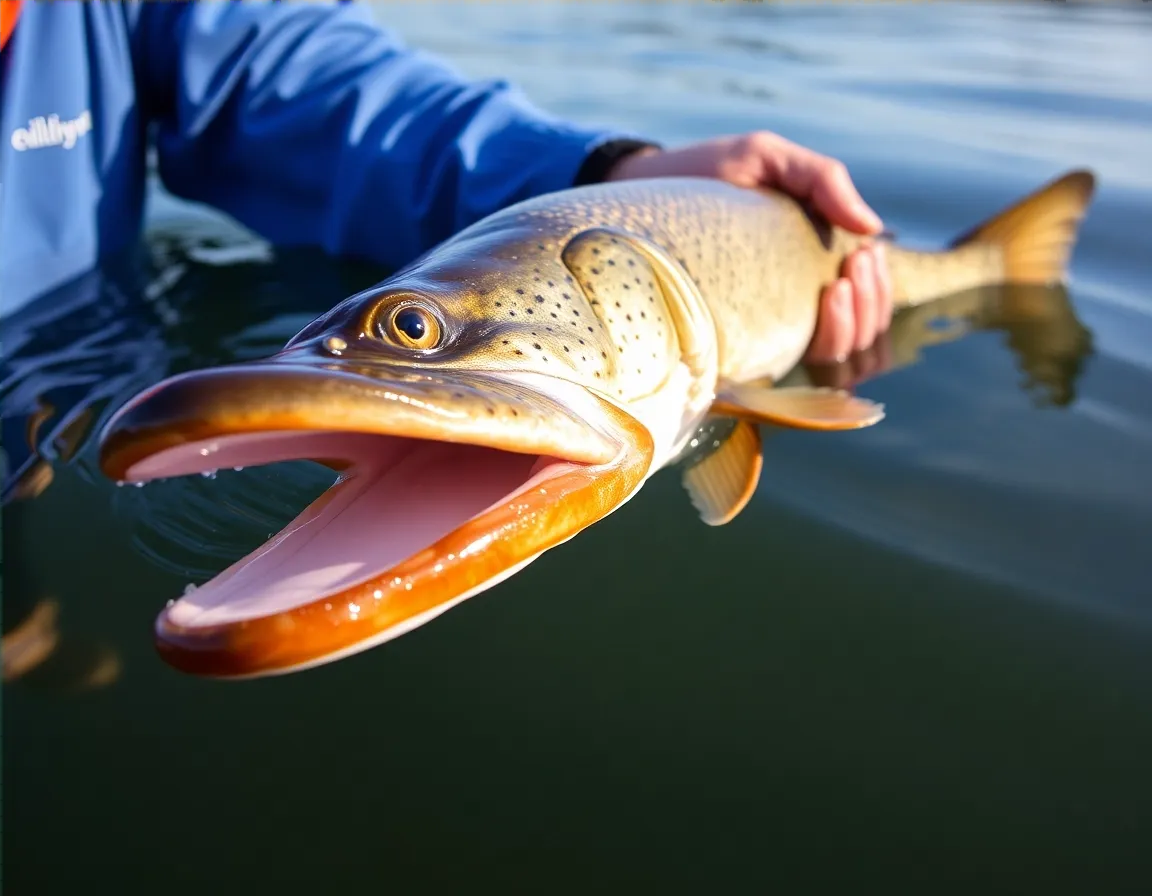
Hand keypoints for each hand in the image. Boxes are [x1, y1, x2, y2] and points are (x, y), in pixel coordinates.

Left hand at [605, 132, 893, 363]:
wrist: (645, 189)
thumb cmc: (708, 173)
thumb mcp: (766, 159)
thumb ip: (821, 179)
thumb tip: (873, 228)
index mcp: (811, 266)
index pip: (868, 306)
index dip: (877, 292)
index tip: (863, 257)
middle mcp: (796, 304)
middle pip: (862, 335)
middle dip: (871, 305)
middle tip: (851, 269)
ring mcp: (769, 325)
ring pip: (838, 354)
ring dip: (851, 326)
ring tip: (835, 288)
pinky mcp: (737, 338)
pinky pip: (790, 365)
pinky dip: (820, 344)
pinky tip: (815, 310)